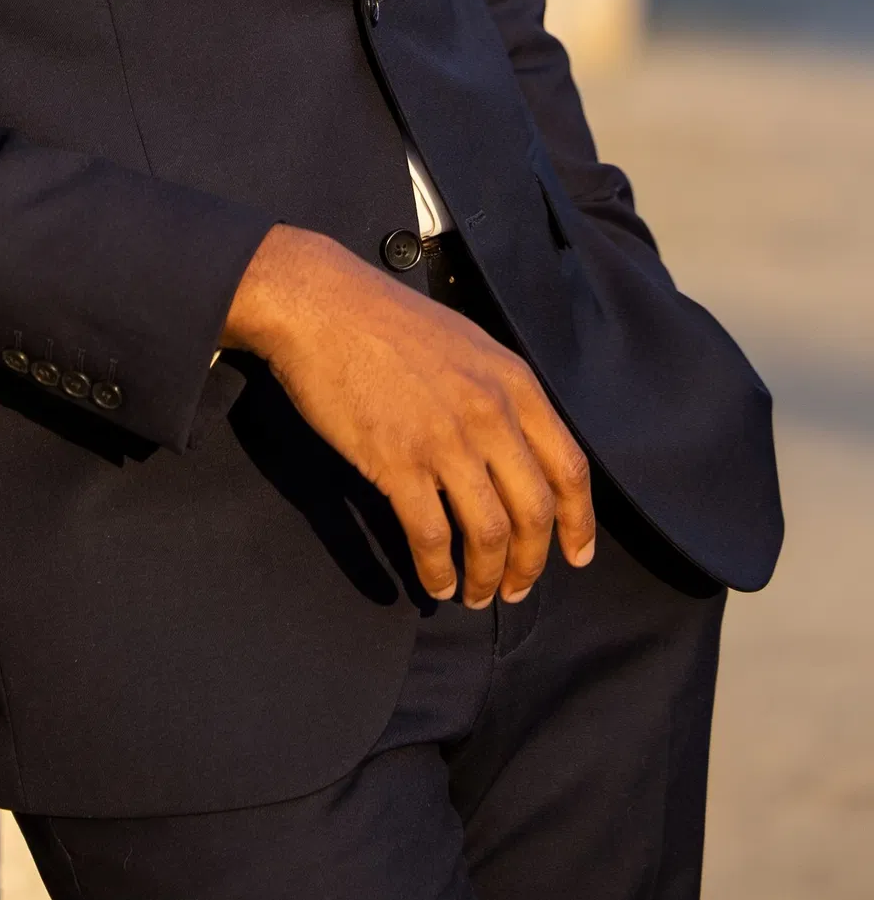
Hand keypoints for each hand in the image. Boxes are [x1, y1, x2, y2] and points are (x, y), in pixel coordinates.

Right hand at [222, 224, 595, 608]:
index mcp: (513, 383)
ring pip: (488, 532)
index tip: (576, 556)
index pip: (569, 467)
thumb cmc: (386, 320)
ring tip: (476, 594)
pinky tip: (436, 581)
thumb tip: (515, 452)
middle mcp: (490, 414)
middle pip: (534, 510)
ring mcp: (445, 439)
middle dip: (531, 563)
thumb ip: (499, 395)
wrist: (321, 305)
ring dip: (486, 576)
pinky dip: (438, 570)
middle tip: (517, 588)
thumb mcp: (467, 344)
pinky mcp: (397, 461)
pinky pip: (431, 536)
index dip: (578, 522)